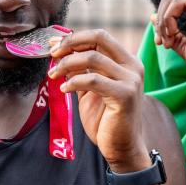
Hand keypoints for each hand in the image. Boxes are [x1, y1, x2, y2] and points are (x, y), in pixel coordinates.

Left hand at [49, 30, 149, 171]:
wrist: (122, 148)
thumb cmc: (106, 120)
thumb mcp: (90, 90)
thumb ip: (80, 70)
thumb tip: (60, 50)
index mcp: (127, 62)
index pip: (100, 36)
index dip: (75, 37)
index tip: (54, 45)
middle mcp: (132, 67)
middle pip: (99, 38)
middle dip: (71, 43)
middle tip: (52, 54)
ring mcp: (131, 80)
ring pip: (93, 57)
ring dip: (67, 64)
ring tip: (53, 75)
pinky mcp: (125, 95)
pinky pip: (93, 80)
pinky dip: (74, 82)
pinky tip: (64, 89)